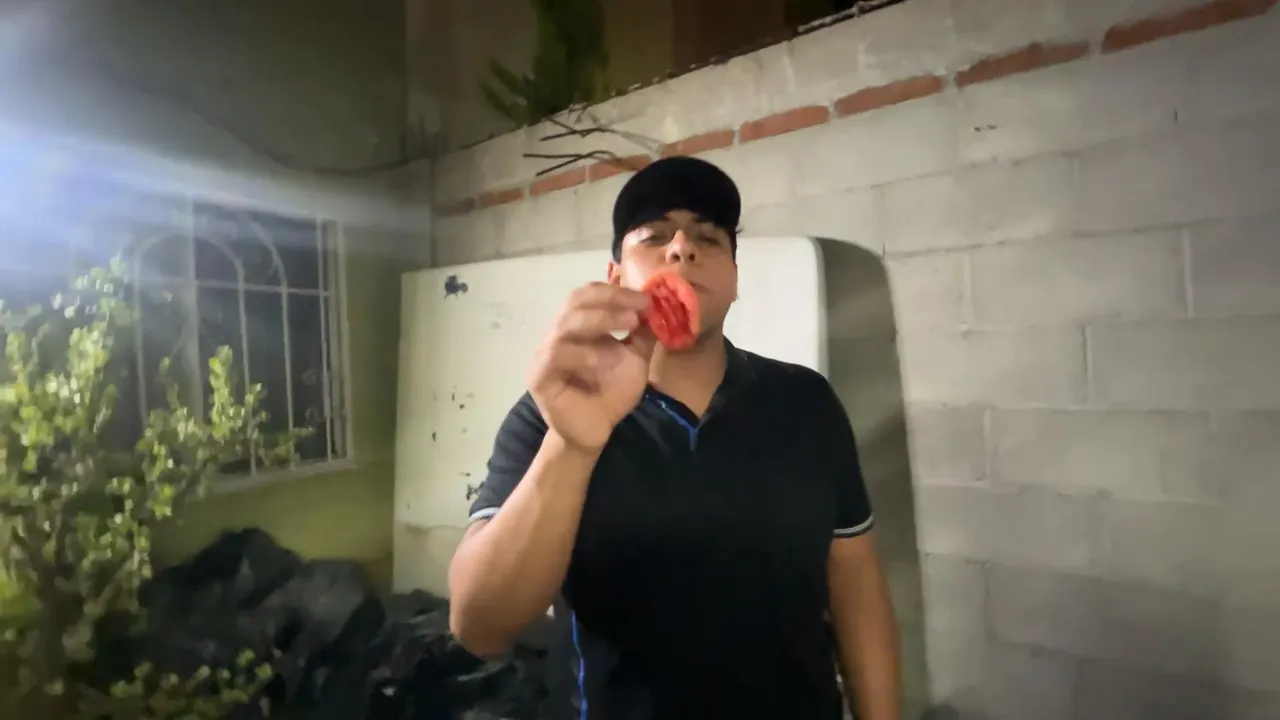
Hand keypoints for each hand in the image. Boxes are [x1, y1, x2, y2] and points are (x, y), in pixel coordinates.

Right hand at [528, 282, 655, 452]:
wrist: (595, 431)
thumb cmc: (612, 393)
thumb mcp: (634, 358)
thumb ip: (642, 333)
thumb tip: (655, 305)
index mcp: (578, 325)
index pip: (589, 294)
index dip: (616, 292)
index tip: (646, 299)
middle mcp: (558, 334)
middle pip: (575, 301)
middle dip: (610, 300)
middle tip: (637, 308)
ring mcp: (545, 353)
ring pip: (565, 324)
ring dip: (601, 320)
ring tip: (629, 327)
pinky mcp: (539, 376)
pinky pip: (556, 355)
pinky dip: (582, 353)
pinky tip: (601, 361)